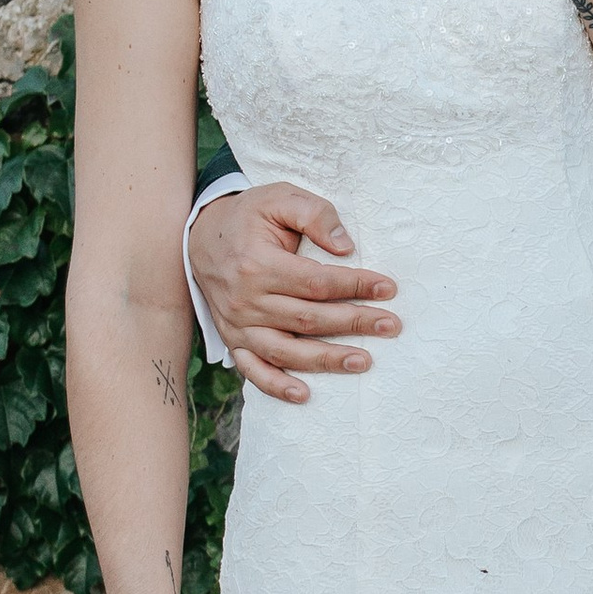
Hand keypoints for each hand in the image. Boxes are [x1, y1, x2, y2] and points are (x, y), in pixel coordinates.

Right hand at [190, 183, 398, 406]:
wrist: (201, 236)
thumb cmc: (249, 216)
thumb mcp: (279, 198)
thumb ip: (314, 214)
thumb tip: (346, 246)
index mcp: (258, 264)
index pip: (317, 282)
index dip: (356, 286)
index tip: (388, 288)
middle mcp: (247, 300)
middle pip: (309, 319)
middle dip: (355, 322)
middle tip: (391, 325)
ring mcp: (239, 325)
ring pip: (287, 351)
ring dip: (326, 360)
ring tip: (363, 361)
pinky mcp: (234, 340)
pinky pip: (254, 369)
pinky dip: (276, 386)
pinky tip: (304, 395)